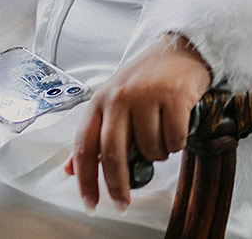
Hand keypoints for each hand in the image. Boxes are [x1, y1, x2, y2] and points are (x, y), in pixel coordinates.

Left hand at [65, 35, 212, 212]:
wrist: (181, 48)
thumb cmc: (146, 78)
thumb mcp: (112, 101)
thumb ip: (93, 135)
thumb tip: (70, 170)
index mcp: (99, 101)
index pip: (84, 147)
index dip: (85, 180)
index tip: (91, 203)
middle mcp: (119, 97)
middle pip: (114, 154)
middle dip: (118, 186)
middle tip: (123, 201)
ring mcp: (147, 95)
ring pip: (149, 149)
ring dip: (157, 155)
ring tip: (161, 138)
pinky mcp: (174, 95)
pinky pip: (174, 139)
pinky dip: (177, 143)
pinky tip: (176, 129)